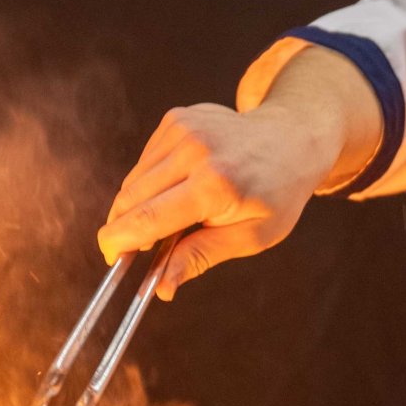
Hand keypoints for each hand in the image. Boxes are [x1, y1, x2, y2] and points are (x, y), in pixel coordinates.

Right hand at [96, 101, 338, 298]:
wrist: (293, 137)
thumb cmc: (277, 193)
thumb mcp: (252, 236)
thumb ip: (200, 258)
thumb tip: (160, 288)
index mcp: (216, 185)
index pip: (147, 218)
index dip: (118, 242)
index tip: (111, 258)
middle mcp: (195, 151)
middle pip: (130, 198)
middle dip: (124, 227)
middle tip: (140, 248)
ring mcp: (184, 128)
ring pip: (133, 180)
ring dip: (139, 204)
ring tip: (177, 214)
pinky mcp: (176, 118)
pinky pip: (145, 161)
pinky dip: (152, 180)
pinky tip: (183, 183)